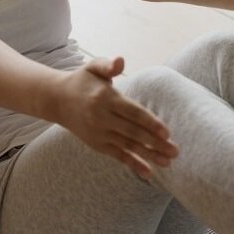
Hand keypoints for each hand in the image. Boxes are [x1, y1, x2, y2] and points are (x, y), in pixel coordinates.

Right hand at [53, 56, 177, 178]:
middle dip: (155, 143)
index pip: (132, 113)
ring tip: (167, 162)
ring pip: (128, 146)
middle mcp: (102, 118)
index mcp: (105, 99)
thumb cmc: (83, 81)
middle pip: (133, 133)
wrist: (57, 100)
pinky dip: (133, 164)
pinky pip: (118, 156)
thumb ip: (109, 65)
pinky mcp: (97, 144)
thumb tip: (121, 61)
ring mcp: (99, 134)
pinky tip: (148, 172)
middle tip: (175, 151)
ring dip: (149, 156)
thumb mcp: (94, 67)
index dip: (150, 123)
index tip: (167, 132)